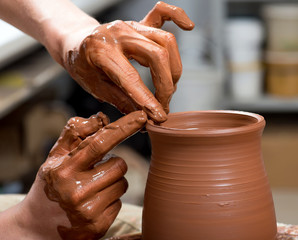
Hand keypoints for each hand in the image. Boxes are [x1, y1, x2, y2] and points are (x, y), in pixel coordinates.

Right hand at [8, 111, 145, 239]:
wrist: (38, 226)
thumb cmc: (51, 185)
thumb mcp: (55, 157)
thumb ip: (75, 133)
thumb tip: (102, 118)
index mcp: (64, 170)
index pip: (99, 143)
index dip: (123, 128)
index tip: (141, 117)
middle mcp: (75, 191)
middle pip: (120, 165)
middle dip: (113, 164)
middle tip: (96, 171)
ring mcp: (88, 211)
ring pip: (123, 183)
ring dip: (113, 182)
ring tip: (93, 188)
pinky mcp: (99, 226)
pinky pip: (120, 202)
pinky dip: (111, 200)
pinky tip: (94, 203)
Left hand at [64, 1, 193, 122]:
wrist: (75, 41)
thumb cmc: (82, 65)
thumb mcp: (95, 88)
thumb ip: (121, 101)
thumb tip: (144, 117)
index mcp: (101, 52)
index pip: (131, 79)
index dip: (148, 100)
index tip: (159, 116)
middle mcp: (118, 34)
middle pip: (157, 55)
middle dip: (166, 86)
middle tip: (164, 105)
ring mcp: (130, 25)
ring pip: (165, 41)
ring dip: (174, 68)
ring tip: (169, 87)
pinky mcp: (138, 22)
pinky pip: (162, 12)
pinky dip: (177, 17)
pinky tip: (188, 26)